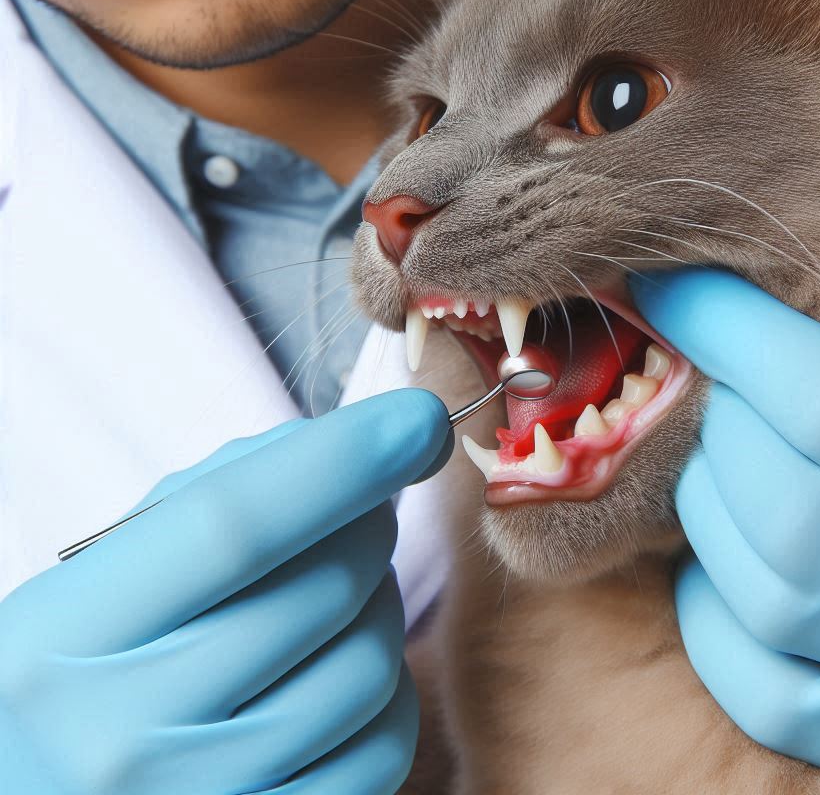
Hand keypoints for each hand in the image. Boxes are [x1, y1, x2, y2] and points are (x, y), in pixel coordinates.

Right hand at [0, 389, 451, 794]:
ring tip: (347, 590)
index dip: (340, 462)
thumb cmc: (96, 656)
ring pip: (367, 670)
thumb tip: (373, 452)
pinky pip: (381, 749)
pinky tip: (343, 664)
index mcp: (63, 635)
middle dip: (372, 525)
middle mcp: (118, 735)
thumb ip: (228, 491)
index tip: (417, 417)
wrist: (46, 789)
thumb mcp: (117, 567)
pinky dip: (389, 690)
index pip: (233, 526)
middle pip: (322, 592)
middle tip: (365, 507)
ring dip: (384, 604)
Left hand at [630, 269, 819, 794]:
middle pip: (773, 492)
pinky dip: (711, 607)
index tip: (668, 285)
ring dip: (709, 509)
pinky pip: (737, 666)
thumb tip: (743, 325)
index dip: (730, 329)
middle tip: (722, 398)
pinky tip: (733, 575)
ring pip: (747, 578)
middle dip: (719, 425)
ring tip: (732, 480)